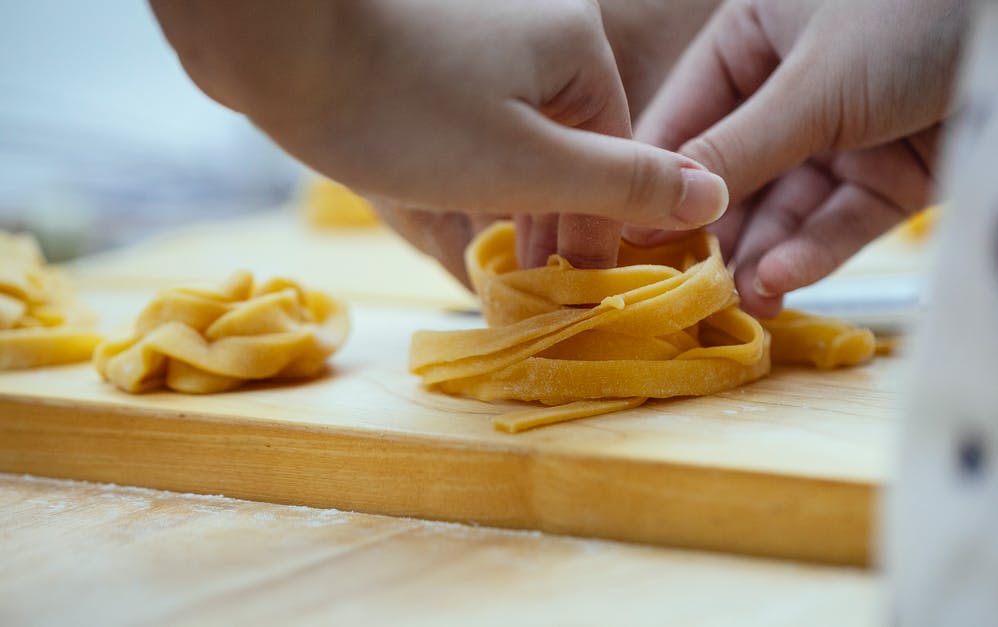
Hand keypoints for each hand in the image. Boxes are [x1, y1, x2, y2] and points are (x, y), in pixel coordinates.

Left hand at [378, 0, 724, 284]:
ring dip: (508, 196)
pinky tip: (445, 197)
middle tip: (522, 282)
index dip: (595, 231)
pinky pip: (471, 114)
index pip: (615, 158)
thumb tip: (711, 197)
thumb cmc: (401, 107)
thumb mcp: (525, 164)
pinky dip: (468, 163)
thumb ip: (621, 185)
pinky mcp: (429, 43)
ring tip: (483, 252)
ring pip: (518, 132)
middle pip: (569, 144)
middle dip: (549, 217)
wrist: (272, 36)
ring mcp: (481, 32)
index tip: (568, 288)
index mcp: (579, 49)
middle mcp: (540, 29)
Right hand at [633, 0, 964, 316]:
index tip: (625, 240)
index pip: (688, 118)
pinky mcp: (895, 174)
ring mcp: (846, 133)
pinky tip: (779, 282)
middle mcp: (793, 87)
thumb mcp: (812, 84)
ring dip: (762, 254)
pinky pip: (842, 220)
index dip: (658, 181)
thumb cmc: (912, 13)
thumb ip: (737, 148)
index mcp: (754, 37)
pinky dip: (813, 252)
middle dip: (714, 231)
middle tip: (684, 290)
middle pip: (736, 173)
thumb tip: (662, 207)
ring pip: (788, 207)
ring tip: (736, 300)